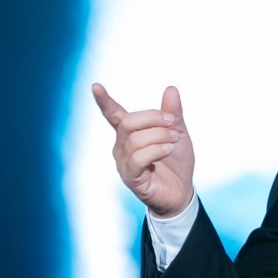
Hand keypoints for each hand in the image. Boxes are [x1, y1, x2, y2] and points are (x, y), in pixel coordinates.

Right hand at [92, 83, 195, 217]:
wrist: (182, 190)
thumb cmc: (176, 162)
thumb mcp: (179, 133)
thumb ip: (173, 113)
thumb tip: (171, 88)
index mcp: (130, 133)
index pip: (114, 114)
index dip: (105, 101)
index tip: (96, 86)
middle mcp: (122, 146)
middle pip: (128, 122)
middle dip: (153, 118)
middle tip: (173, 122)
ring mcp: (124, 162)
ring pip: (136, 140)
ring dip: (160, 136)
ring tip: (173, 142)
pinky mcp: (130, 177)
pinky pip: (138, 159)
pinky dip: (156, 150)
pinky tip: (167, 150)